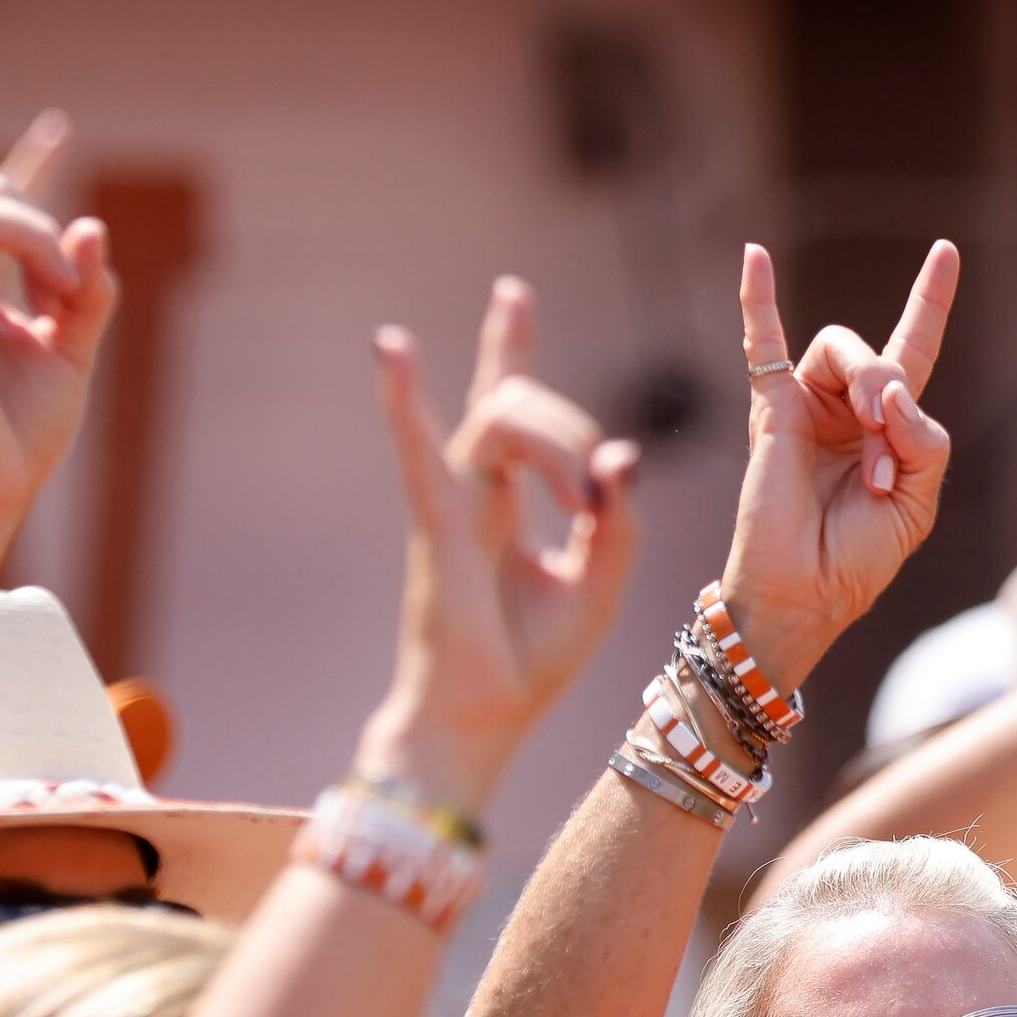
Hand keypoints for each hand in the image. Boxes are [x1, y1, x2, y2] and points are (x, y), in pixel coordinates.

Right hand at [363, 278, 639, 804]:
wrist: (485, 722)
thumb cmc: (531, 664)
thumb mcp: (600, 585)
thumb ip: (619, 520)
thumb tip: (623, 457)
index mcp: (509, 504)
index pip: (515, 409)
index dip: (510, 348)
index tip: (512, 294)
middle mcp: (476, 492)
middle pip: (517, 405)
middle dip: (569, 427)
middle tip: (594, 495)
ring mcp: (452, 504)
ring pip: (501, 419)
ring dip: (556, 442)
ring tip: (580, 499)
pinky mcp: (438, 527)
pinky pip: (421, 452)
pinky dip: (404, 399)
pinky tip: (393, 345)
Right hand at [718, 240, 957, 681]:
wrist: (807, 593)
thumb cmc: (859, 558)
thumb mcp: (920, 503)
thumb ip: (925, 440)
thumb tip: (891, 389)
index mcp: (889, 425)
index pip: (914, 346)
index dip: (930, 300)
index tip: (946, 252)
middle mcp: (847, 406)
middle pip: (882, 354)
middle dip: (894, 396)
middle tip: (888, 462)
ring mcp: (807, 404)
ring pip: (843, 348)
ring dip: (867, 390)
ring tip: (869, 461)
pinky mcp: (770, 411)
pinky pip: (761, 342)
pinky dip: (756, 298)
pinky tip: (755, 256)